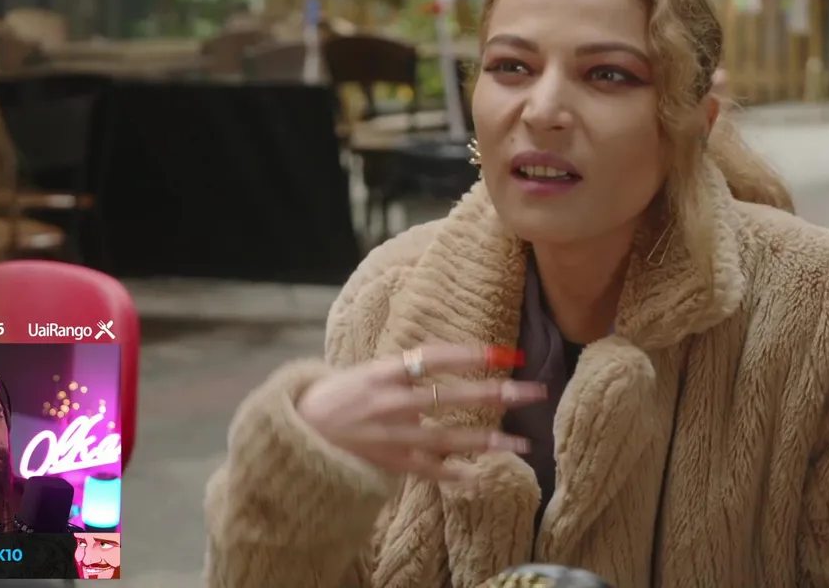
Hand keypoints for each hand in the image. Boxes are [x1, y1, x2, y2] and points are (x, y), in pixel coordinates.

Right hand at [296, 343, 545, 481]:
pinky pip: (426, 469)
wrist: (296, 431)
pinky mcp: (386, 462)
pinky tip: (478, 475)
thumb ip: (402, 370)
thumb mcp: (365, 371)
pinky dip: (451, 473)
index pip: (433, 357)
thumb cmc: (335, 396)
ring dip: (486, 441)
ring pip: (446, 438)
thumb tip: (442, 363)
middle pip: (450, 396)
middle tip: (532, 390)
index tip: (503, 353)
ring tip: (521, 443)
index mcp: (382, 372)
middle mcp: (388, 401)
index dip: (469, 354)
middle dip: (495, 393)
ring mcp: (389, 435)